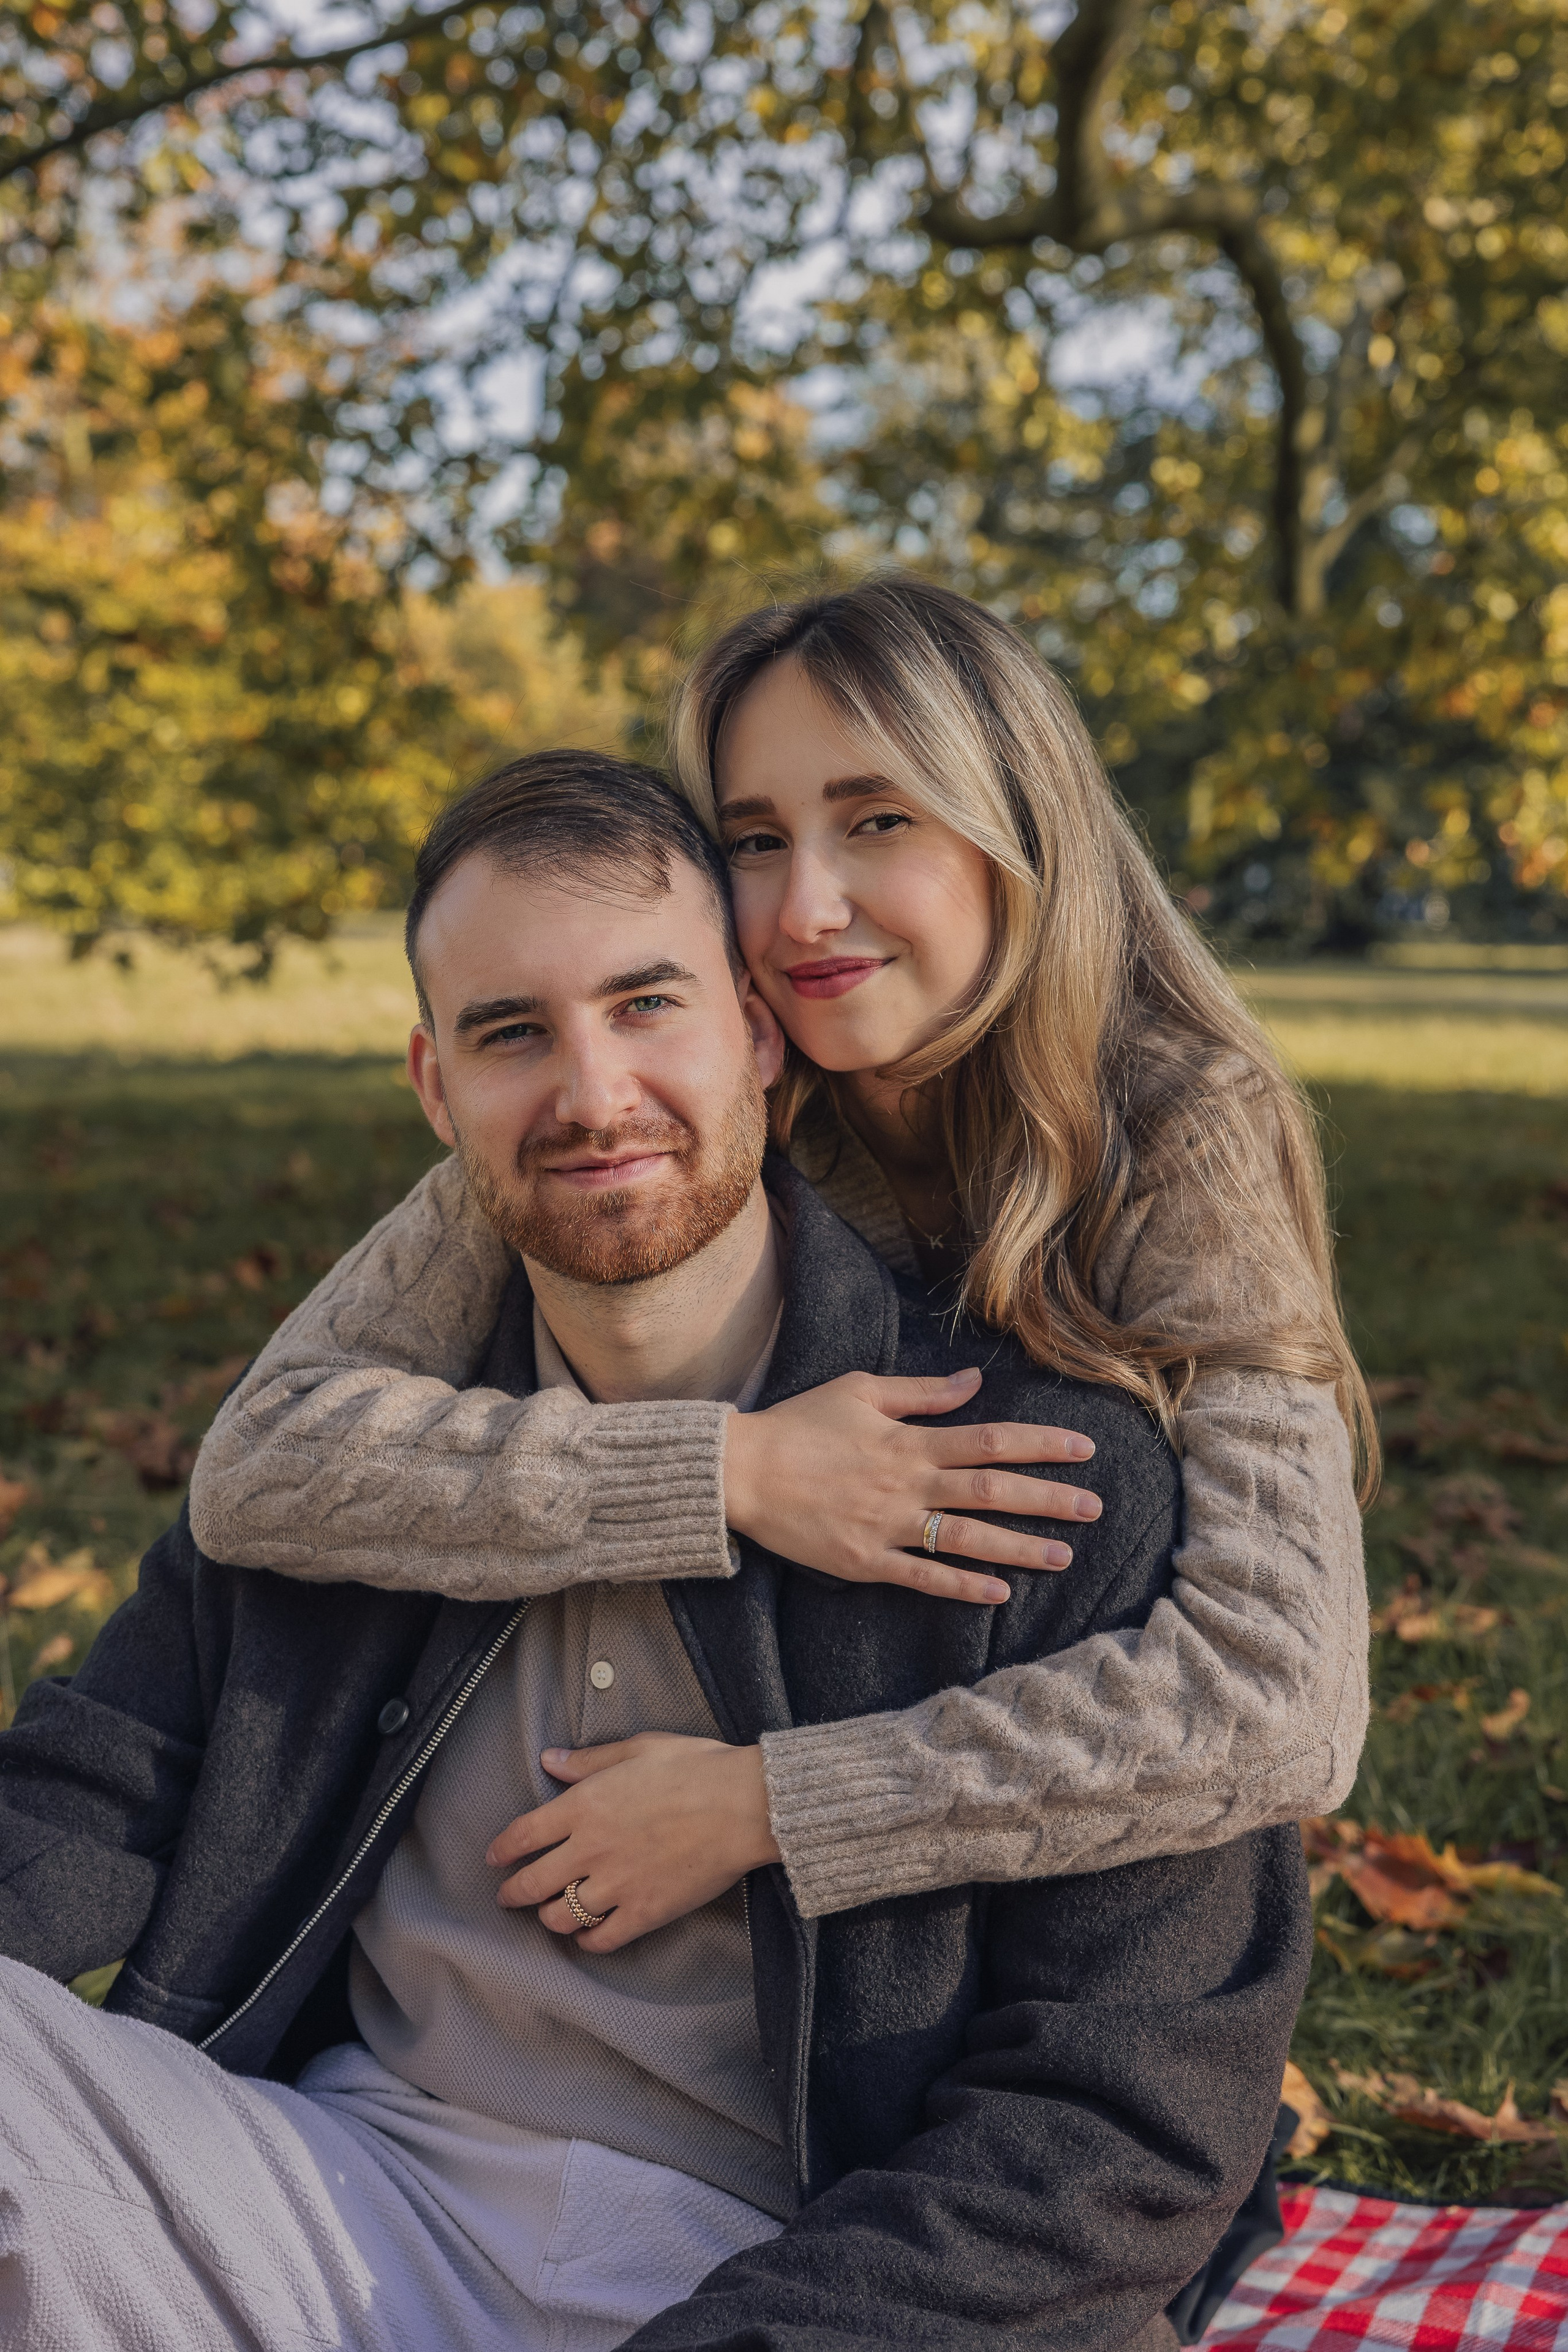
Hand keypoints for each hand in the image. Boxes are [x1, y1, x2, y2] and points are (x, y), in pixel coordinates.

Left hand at [487, 1733, 779, 1953]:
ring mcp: (617, 1884)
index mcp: (585, 1805)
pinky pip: (602, 1939)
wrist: (744, 1805)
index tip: (494, 1858)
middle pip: (533, 1882)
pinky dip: (588, 1941)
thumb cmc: (695, 1768)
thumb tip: (549, 1760)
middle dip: (513, 1893)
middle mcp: (591, 1849)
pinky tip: (588, 1937)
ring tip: (548, 1917)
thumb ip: (588, 1760)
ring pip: (561, 1916)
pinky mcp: (645, 1912)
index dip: (502, 1849)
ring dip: (549, 1918)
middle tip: (507, 1897)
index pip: (524, 1834)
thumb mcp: (638, 1749)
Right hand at [722, 1369, 1100, 1604]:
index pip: (992, 1440)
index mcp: (911, 1440)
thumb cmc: (800, 1423)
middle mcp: (908, 1484)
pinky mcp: (865, 1561)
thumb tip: (974, 1381)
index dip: (1042, 1445)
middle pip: (992, 1491)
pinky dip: (962, 1586)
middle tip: (1093, 1508)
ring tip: (1062, 1556)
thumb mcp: (862, 1390)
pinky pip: (923, 1576)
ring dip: (1018, 1548)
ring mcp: (888, 1526)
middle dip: (1047, 1500)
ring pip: (967, 1540)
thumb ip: (924, 1392)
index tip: (1083, 1449)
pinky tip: (998, 1593)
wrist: (743, 1471)